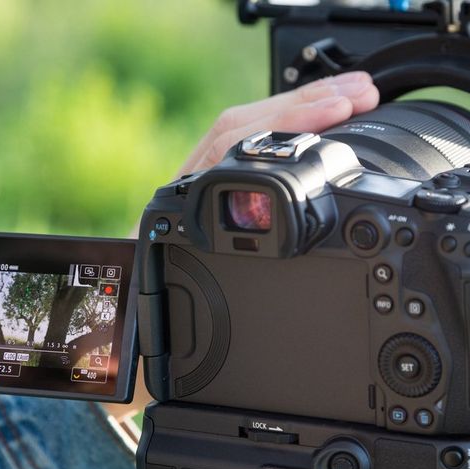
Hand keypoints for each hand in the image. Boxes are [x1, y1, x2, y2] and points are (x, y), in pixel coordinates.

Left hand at [112, 71, 378, 423]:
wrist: (111, 341)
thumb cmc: (129, 343)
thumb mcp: (147, 351)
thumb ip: (154, 355)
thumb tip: (138, 374)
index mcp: (168, 227)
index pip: (223, 153)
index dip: (280, 125)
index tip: (334, 114)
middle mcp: (180, 204)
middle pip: (237, 130)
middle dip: (301, 106)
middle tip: (359, 94)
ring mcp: (194, 200)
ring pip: (241, 136)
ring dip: (297, 112)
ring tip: (351, 99)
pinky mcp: (209, 205)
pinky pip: (244, 155)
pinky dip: (284, 134)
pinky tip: (315, 128)